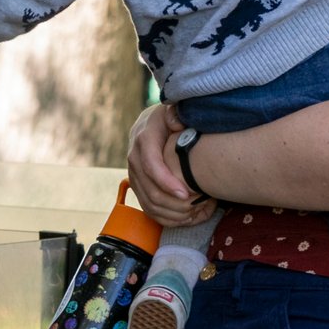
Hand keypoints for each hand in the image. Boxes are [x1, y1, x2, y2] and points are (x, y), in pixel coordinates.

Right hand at [125, 102, 215, 227]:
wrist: (151, 123)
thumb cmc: (169, 118)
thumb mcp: (173, 110)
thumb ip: (175, 114)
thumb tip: (176, 122)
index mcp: (143, 139)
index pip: (151, 165)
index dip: (167, 182)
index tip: (186, 194)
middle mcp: (134, 157)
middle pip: (148, 188)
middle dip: (172, 202)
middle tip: (194, 209)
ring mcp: (133, 173)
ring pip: (146, 201)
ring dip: (169, 212)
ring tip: (191, 215)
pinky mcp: (136, 183)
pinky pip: (146, 206)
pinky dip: (163, 216)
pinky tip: (182, 218)